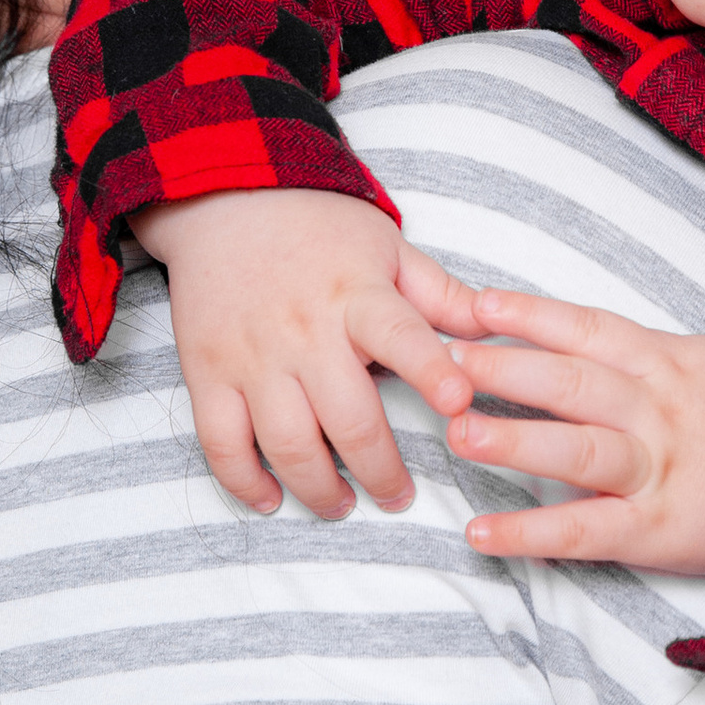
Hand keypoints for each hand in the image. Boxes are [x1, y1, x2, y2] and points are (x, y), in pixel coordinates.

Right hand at [130, 190, 487, 518]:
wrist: (225, 200)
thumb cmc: (318, 227)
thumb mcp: (389, 247)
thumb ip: (442, 296)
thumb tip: (497, 329)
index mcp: (358, 296)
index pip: (401, 336)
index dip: (431, 371)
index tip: (458, 404)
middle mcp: (305, 330)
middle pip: (348, 418)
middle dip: (381, 471)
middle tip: (399, 496)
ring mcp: (252, 356)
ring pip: (288, 443)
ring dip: (319, 488)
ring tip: (341, 504)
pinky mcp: (207, 372)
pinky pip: (222, 442)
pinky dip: (244, 481)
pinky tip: (270, 498)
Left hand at [441, 290, 704, 597]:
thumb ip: (649, 355)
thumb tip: (580, 338)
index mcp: (669, 364)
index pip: (589, 329)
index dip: (530, 316)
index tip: (475, 305)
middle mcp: (658, 411)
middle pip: (572, 381)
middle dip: (503, 368)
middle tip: (442, 360)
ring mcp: (657, 472)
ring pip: (577, 450)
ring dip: (513, 439)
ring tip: (456, 431)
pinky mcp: (656, 531)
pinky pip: (584, 532)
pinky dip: (530, 534)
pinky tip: (480, 532)